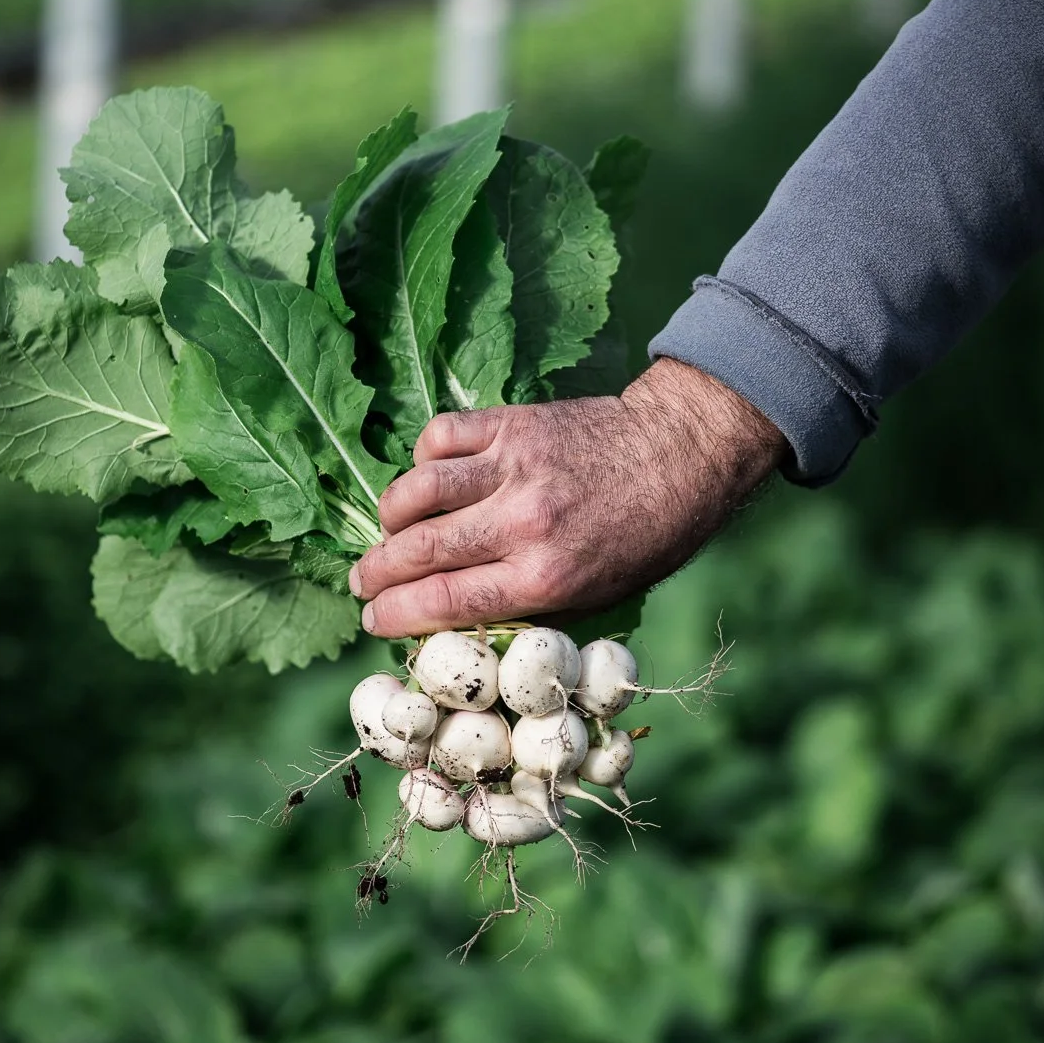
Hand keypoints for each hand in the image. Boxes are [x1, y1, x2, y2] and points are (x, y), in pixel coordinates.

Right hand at [349, 358, 786, 637]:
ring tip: (388, 534)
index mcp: (546, 577)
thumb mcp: (593, 595)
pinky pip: (441, 437)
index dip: (396, 614)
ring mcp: (513, 466)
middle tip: (363, 581)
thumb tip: (447, 619)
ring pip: (417, 490)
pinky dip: (423, 459)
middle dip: (378, 572)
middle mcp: (523, 522)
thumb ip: (522, 606)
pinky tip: (428, 477)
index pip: (445, 602)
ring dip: (390, 518)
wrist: (680, 453)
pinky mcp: (511, 423)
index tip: (373, 619)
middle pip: (420, 551)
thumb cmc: (641, 538)